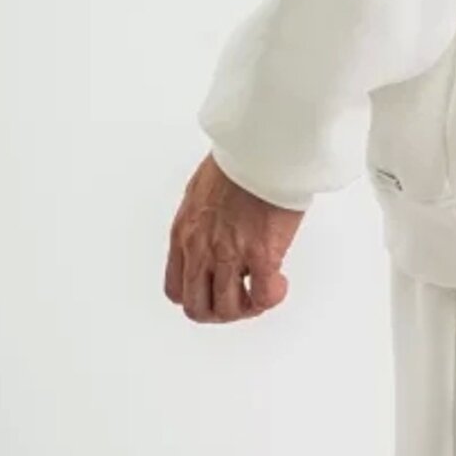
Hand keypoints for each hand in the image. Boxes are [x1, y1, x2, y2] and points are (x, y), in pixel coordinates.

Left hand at [164, 153, 305, 322]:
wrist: (264, 145)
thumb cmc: (240, 157)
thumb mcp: (202, 191)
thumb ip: (203, 220)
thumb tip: (216, 231)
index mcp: (184, 233)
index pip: (176, 289)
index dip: (198, 296)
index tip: (217, 288)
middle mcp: (201, 249)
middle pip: (198, 308)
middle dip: (221, 311)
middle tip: (242, 298)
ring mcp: (230, 253)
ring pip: (228, 309)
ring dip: (247, 307)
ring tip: (262, 291)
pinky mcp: (261, 254)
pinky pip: (263, 296)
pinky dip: (271, 297)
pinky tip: (280, 283)